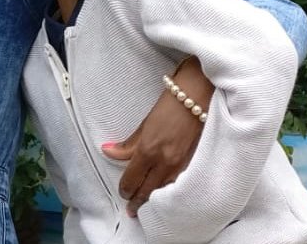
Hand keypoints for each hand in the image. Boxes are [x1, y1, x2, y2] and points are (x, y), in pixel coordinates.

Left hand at [101, 57, 212, 216]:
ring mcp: (180, 163)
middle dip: (138, 201)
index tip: (122, 192)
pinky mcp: (192, 162)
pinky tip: (165, 194)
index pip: (133, 178)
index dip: (126, 188)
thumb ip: (128, 143)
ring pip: (163, 189)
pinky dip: (169, 191)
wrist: (198, 95)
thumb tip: (108, 151)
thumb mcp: (144, 123)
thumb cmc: (170, 104)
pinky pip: (177, 183)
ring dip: (153, 200)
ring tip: (145, 207)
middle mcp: (164, 160)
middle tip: (131, 210)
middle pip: (148, 189)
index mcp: (148, 150)